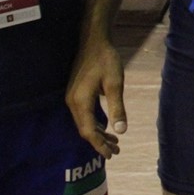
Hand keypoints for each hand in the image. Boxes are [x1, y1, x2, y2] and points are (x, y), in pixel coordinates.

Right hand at [65, 37, 126, 158]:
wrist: (93, 40)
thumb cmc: (106, 60)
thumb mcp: (115, 84)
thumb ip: (117, 108)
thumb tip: (121, 131)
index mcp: (80, 102)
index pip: (88, 131)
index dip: (99, 145)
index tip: (111, 155)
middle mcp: (72, 102)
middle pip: (84, 129)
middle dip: (99, 142)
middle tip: (116, 151)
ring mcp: (72, 97)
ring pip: (84, 123)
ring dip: (98, 133)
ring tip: (114, 142)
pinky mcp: (75, 93)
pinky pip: (84, 115)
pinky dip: (94, 123)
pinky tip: (106, 126)